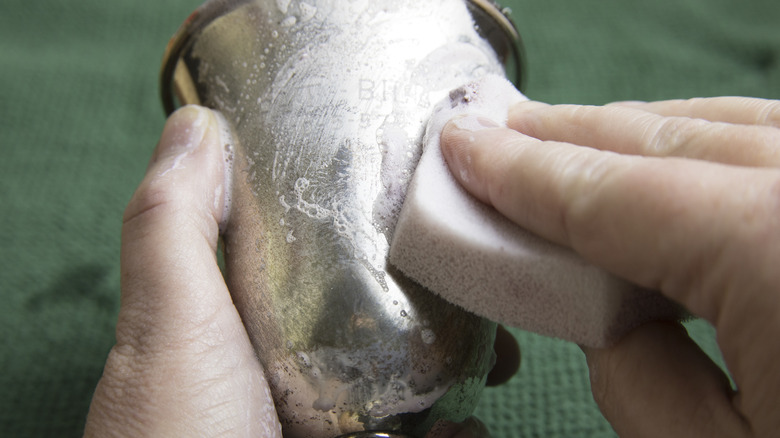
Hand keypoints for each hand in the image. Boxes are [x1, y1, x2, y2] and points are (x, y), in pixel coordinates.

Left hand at [84, 105, 511, 436]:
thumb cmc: (180, 436)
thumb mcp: (167, 325)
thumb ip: (175, 228)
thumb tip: (196, 124)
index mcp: (241, 330)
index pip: (306, 255)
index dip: (355, 218)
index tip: (413, 190)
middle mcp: (285, 379)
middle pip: (369, 318)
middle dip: (428, 293)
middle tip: (480, 267)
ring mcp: (328, 430)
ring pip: (406, 382)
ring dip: (458, 360)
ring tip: (502, 337)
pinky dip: (458, 430)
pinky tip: (478, 420)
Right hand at [439, 97, 779, 436]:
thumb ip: (641, 380)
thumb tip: (603, 323)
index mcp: (776, 245)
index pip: (611, 193)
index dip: (521, 172)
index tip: (465, 147)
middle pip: (673, 143)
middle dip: (574, 136)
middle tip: (505, 130)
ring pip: (737, 128)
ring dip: (645, 135)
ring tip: (578, 138)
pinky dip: (719, 145)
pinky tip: (685, 157)